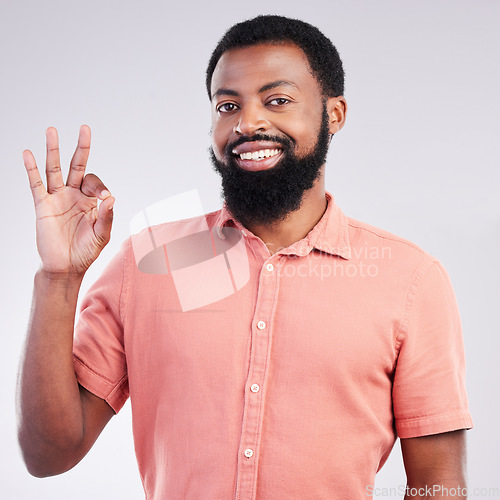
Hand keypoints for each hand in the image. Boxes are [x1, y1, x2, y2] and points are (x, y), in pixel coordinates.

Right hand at [23, 125, 114, 274]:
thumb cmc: (85, 251)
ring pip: (54, 169)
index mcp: (90, 201)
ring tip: (52, 130)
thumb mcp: (102, 235)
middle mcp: (74, 195)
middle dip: (81, 147)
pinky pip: (36, 184)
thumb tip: (112, 197)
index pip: (95, 182)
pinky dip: (31, 169)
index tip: (104, 198)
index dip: (100, 187)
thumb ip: (107, 216)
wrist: (66, 267)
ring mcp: (57, 198)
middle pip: (76, 165)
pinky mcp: (43, 205)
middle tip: (85, 128)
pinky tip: (28, 153)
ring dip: (53, 150)